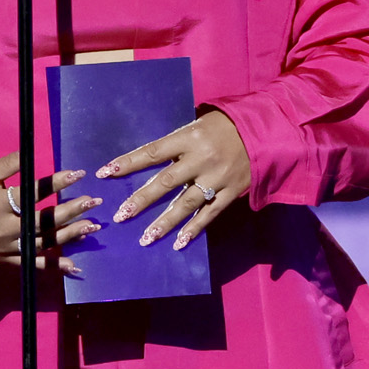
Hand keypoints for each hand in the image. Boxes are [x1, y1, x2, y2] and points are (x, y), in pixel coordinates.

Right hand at [0, 152, 100, 272]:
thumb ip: (9, 164)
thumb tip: (32, 152)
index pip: (33, 192)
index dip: (56, 183)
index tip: (78, 174)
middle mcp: (6, 228)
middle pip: (44, 220)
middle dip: (71, 210)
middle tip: (93, 202)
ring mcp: (7, 247)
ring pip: (44, 243)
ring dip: (69, 236)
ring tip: (92, 227)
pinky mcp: (7, 260)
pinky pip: (33, 264)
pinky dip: (54, 267)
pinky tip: (74, 266)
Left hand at [94, 109, 251, 248]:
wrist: (263, 131)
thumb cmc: (223, 126)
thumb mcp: (196, 125)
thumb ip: (175, 144)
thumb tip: (146, 161)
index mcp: (188, 138)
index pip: (152, 152)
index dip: (128, 163)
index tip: (105, 173)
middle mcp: (200, 159)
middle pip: (166, 182)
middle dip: (142, 199)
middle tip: (121, 215)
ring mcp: (217, 178)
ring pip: (186, 203)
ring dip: (165, 223)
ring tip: (146, 238)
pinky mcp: (232, 191)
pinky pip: (210, 213)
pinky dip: (194, 229)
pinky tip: (179, 243)